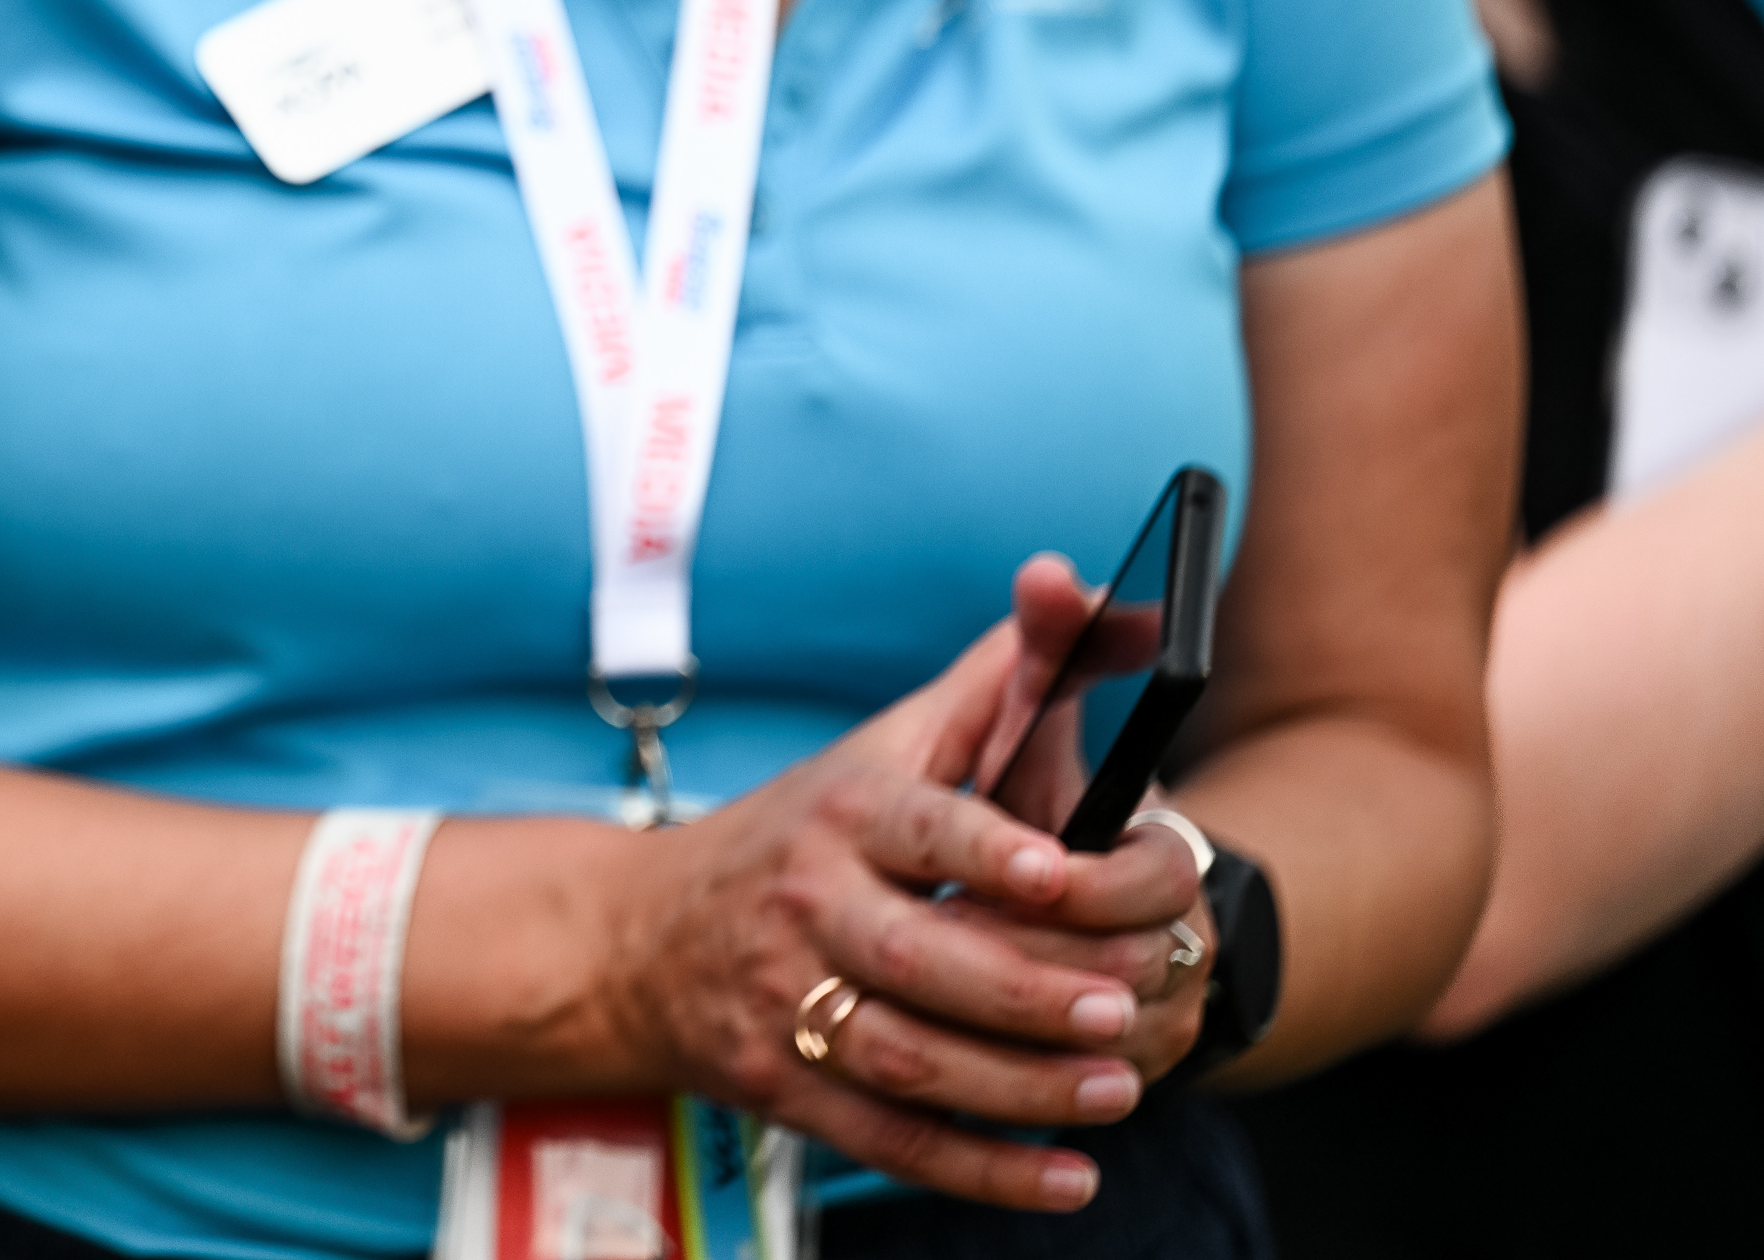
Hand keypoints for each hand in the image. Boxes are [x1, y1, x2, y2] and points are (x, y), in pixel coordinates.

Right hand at [592, 589, 1205, 1213]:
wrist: (641, 936)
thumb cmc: (806, 827)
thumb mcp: (890, 739)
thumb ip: (1005, 671)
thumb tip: (1092, 587)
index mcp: (845, 812)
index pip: (920, 829)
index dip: (988, 853)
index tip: (1061, 873)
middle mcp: (811, 905)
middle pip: (923, 960)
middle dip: (1027, 990)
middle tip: (1123, 1004)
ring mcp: (790, 1002)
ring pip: (911, 1059)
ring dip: (1019, 1085)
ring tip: (1116, 1085)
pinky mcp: (788, 1087)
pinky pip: (891, 1139)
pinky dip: (981, 1168)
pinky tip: (1066, 1176)